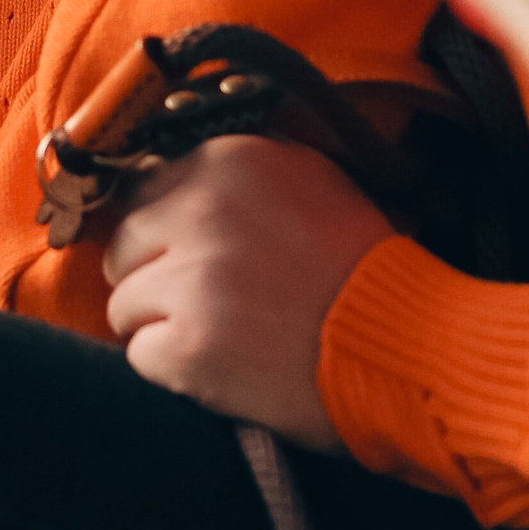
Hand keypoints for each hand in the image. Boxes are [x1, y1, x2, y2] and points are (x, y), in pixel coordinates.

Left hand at [102, 136, 396, 451]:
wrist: (406, 348)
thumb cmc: (362, 269)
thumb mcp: (311, 182)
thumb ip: (238, 173)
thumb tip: (163, 180)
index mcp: (229, 160)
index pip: (141, 191)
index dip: (163, 231)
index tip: (192, 255)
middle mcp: (201, 210)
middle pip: (122, 246)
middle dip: (153, 277)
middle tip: (210, 302)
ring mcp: (192, 280)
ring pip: (123, 305)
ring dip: (162, 326)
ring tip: (225, 335)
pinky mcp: (188, 347)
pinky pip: (140, 355)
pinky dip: (173, 369)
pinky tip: (224, 366)